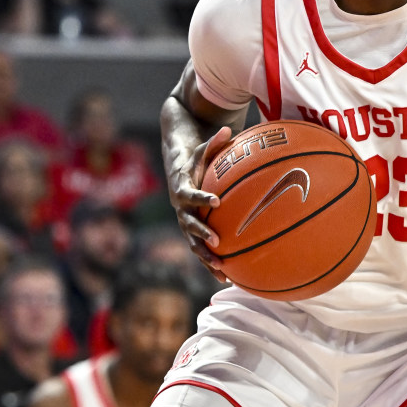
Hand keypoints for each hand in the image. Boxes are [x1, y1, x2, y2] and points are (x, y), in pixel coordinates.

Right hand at [167, 126, 232, 282]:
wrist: (178, 171)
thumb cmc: (194, 159)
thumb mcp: (202, 148)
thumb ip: (214, 141)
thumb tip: (228, 128)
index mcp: (182, 189)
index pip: (190, 194)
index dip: (201, 197)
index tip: (216, 201)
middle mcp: (181, 209)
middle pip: (189, 225)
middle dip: (202, 234)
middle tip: (217, 241)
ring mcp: (185, 223)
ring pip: (194, 244)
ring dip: (206, 257)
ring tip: (222, 269)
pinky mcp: (192, 233)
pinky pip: (201, 251)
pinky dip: (211, 264)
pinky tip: (228, 279)